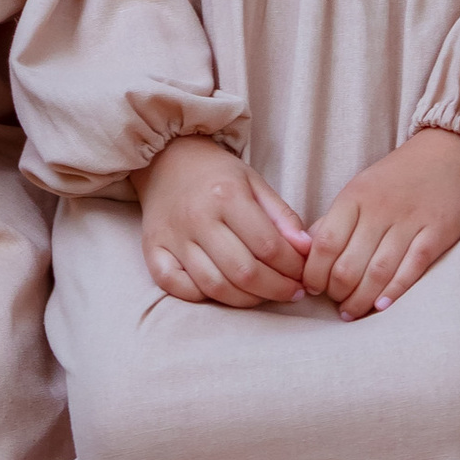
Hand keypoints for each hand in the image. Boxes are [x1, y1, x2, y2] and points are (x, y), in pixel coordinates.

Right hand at [135, 134, 310, 307]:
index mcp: (226, 195)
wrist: (166, 159)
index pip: (268, 246)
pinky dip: (202, 296)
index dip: (293, 268)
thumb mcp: (255, 183)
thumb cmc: (216, 174)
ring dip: (247, 300)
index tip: (304, 276)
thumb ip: (282, 216)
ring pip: (214, 286)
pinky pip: (176, 288)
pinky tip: (222, 292)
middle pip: (243, 272)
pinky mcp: (153, 251)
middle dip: (276, 290)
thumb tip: (306, 250)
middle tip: (292, 292)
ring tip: (265, 295)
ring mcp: (173, 237)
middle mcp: (197, 218)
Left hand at [299, 126, 459, 319]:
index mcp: (355, 196)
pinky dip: (394, 291)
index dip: (313, 272)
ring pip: (377, 272)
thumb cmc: (401, 176)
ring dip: (361, 299)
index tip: (311, 288)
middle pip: (348, 264)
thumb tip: (307, 251)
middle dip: (336, 292)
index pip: (324, 243)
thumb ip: (336, 219)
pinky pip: (412, 268)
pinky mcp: (437, 233)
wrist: (453, 152)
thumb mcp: (361, 187)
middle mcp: (379, 209)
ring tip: (352, 312)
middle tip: (336, 304)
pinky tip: (381, 306)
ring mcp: (410, 221)